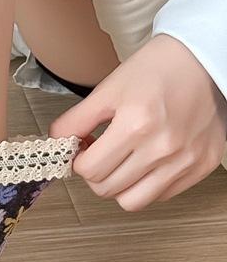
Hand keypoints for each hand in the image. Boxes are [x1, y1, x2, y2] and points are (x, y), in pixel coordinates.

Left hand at [49, 34, 226, 210]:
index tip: (82, 150)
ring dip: (118, 185)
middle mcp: (164, 147)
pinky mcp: (201, 166)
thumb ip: (76, 120)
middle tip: (100, 154)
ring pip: (132, 201)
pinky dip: (146, 185)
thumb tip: (57, 144)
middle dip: (95, 174)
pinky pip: (160, 195)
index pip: (89, 170)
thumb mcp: (108, 90)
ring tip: (121, 162)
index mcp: (137, 124)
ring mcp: (185, 160)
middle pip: (107, 189)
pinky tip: (145, 162)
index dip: (78, 161)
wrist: (203, 60)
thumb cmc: (158, 70)